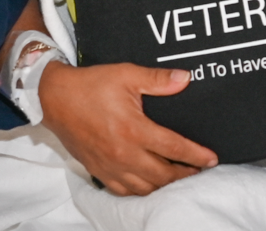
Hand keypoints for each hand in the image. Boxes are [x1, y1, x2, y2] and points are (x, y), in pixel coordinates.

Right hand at [38, 61, 216, 194]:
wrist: (54, 98)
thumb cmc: (91, 85)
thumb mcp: (126, 74)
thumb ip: (158, 79)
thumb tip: (185, 79)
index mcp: (134, 130)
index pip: (174, 148)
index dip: (196, 155)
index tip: (212, 159)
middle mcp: (123, 153)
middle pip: (162, 174)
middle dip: (184, 174)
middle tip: (199, 170)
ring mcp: (110, 166)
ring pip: (145, 187)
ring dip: (164, 184)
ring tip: (177, 176)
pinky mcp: (98, 171)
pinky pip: (124, 190)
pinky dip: (140, 190)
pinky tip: (149, 183)